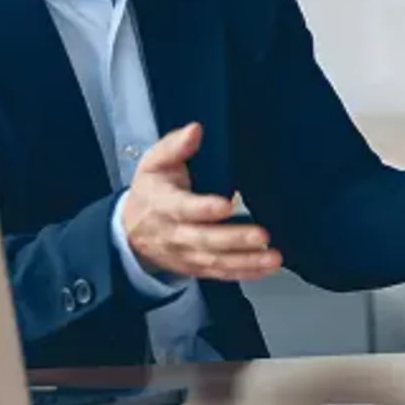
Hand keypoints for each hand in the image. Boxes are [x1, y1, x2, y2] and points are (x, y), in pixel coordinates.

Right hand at [119, 123, 281, 281]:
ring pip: (216, 261)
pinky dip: (245, 272)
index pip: (183, 208)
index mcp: (162, 204)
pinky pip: (221, 273)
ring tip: (273, 257)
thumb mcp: (154, 162)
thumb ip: (175, 146)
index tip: (227, 204)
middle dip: (234, 239)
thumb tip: (195, 130)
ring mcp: (186, 254)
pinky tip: (267, 268)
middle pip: (205, 239)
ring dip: (246, 261)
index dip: (204, 208)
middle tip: (263, 235)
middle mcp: (174, 234)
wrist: (131, 229)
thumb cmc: (151, 189)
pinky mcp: (196, 266)